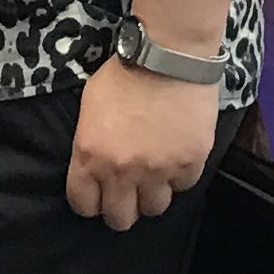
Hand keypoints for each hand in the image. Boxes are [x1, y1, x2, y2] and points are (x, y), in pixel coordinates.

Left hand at [66, 55, 216, 230]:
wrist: (169, 55)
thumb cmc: (125, 73)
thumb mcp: (90, 107)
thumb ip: (90, 144)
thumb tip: (94, 167)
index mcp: (90, 156)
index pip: (84, 205)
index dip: (92, 202)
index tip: (100, 194)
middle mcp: (122, 171)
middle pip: (120, 219)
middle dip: (123, 207)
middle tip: (129, 192)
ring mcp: (158, 170)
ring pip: (155, 208)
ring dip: (154, 193)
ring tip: (156, 172)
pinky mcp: (189, 163)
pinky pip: (184, 186)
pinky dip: (180, 174)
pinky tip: (177, 153)